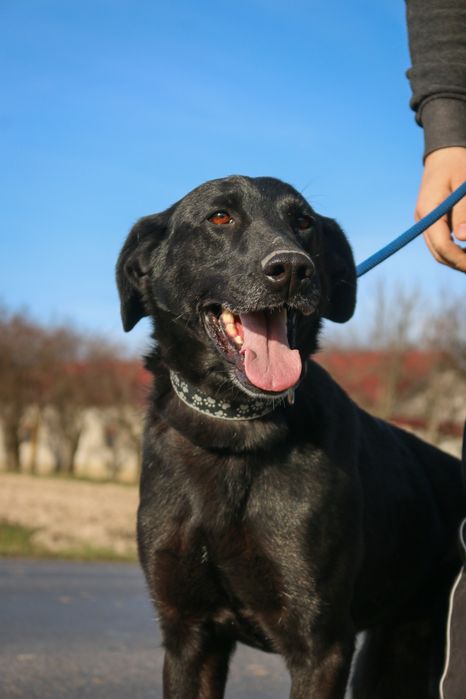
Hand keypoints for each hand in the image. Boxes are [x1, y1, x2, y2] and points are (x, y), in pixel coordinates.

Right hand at [415, 146, 465, 271]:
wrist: (445, 153)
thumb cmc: (459, 164)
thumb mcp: (465, 185)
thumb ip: (465, 212)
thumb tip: (463, 238)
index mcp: (428, 210)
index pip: (442, 245)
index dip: (461, 259)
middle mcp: (422, 220)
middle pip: (439, 253)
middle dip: (460, 263)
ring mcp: (425, 222)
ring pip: (439, 251)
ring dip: (458, 259)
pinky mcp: (431, 222)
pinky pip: (441, 242)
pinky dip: (456, 249)